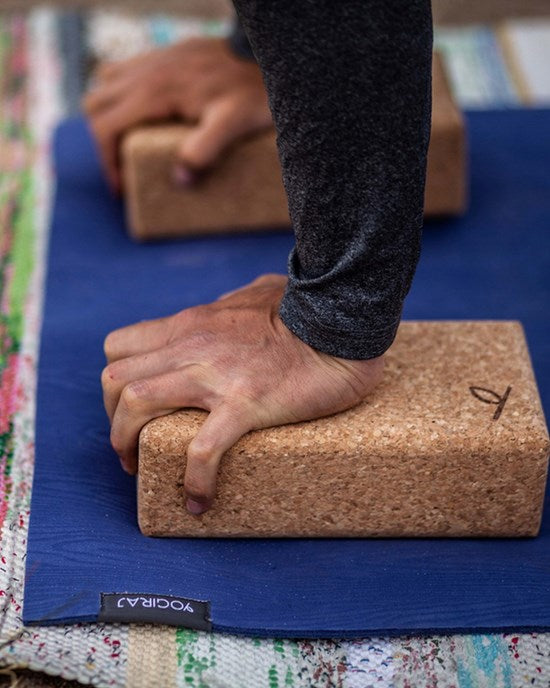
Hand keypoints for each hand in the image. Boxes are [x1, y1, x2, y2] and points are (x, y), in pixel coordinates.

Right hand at [83, 37, 271, 191]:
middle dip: (103, 141)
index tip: (122, 188)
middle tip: (125, 167)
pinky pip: (124, 72)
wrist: (265, 56)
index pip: (105, 127)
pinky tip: (147, 116)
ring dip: (109, 115)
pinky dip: (122, 97)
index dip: (107, 162)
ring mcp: (153, 60)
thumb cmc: (253, 92)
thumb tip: (179, 179)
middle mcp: (146, 71)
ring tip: (131, 142)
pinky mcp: (164, 57)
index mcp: (155, 91)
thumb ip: (205, 150)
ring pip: (105, 85)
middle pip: (96, 105)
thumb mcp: (233, 124)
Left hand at [101, 274, 384, 513]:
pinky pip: (203, 448)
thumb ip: (230, 304)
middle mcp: (190, 346)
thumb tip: (231, 308)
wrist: (340, 320)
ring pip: (135, 405)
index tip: (130, 407)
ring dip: (126, 445)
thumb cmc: (303, 306)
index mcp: (190, 324)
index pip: (119, 345)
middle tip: (131, 446)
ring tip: (141, 473)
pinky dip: (194, 480)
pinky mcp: (246, 403)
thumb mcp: (253, 294)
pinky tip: (200, 502)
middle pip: (114, 378)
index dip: (116, 380)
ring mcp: (214, 375)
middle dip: (112, 419)